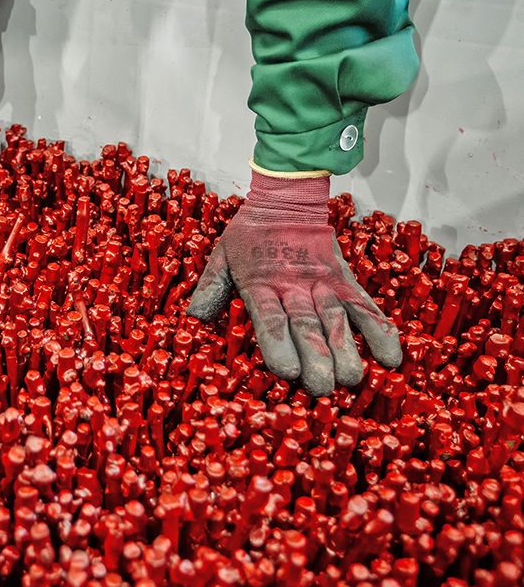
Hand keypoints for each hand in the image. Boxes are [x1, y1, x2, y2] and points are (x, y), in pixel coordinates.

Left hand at [186, 171, 400, 395]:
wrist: (287, 198)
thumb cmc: (250, 234)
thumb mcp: (222, 255)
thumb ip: (211, 286)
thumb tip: (196, 318)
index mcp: (260, 284)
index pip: (271, 318)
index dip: (280, 344)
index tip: (287, 372)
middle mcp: (293, 286)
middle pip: (307, 327)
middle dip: (316, 360)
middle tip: (321, 387)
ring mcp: (321, 284)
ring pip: (337, 321)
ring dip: (346, 352)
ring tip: (351, 381)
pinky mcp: (343, 280)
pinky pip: (365, 307)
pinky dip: (380, 331)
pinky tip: (390, 359)